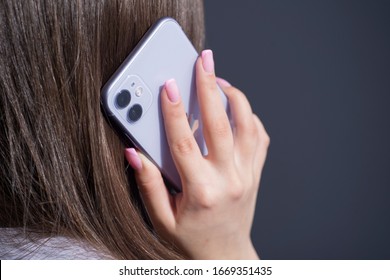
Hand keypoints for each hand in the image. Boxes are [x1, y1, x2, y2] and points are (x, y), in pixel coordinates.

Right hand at [125, 50, 268, 258]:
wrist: (225, 254)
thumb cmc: (191, 239)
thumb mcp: (161, 219)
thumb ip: (147, 185)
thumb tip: (135, 153)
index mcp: (202, 190)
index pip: (184, 143)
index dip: (172, 112)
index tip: (167, 86)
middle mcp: (229, 179)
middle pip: (220, 124)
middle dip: (209, 87)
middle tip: (203, 61)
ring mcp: (247, 174)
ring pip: (247, 125)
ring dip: (234, 98)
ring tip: (219, 80)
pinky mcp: (255, 173)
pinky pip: (260, 137)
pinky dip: (250, 117)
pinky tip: (236, 108)